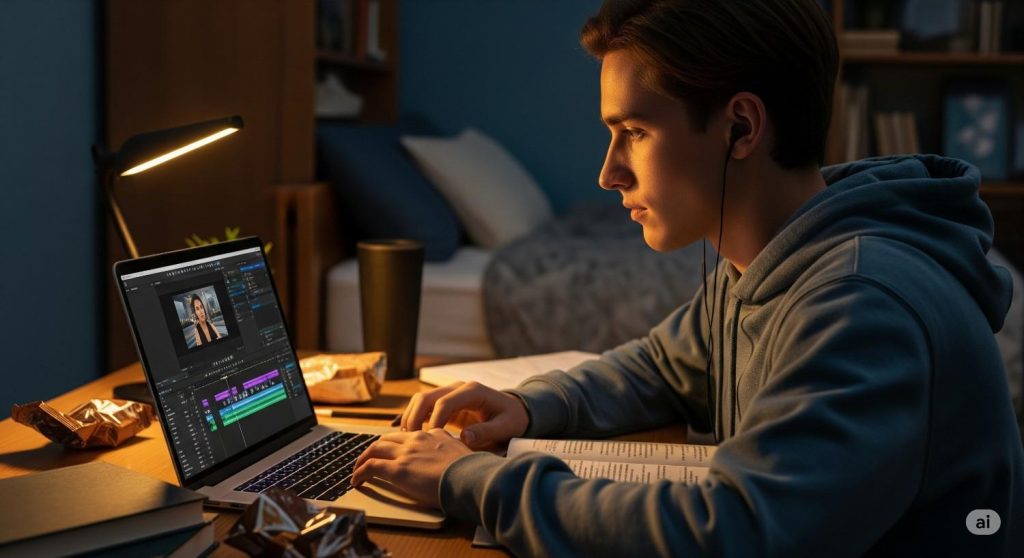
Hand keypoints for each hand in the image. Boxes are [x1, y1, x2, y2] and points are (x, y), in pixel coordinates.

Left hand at [352, 429, 471, 507]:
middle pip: (388, 439)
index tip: (394, 452)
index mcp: (435, 434)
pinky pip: (370, 467)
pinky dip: (359, 473)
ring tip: (357, 469)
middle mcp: (418, 439)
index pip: (410, 435)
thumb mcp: (465, 454)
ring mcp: (406, 453)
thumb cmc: (473, 472)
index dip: (398, 444)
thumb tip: (454, 460)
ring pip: (375, 449)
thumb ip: (454, 453)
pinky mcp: (397, 469)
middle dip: (376, 448)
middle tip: (369, 458)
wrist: (472, 478)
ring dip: (363, 459)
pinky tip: (356, 481)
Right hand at [401, 381, 529, 448]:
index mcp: (473, 391)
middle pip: (427, 397)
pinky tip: (408, 434)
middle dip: (415, 417)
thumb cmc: (512, 420)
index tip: (429, 439)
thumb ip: (487, 432)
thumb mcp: (506, 427)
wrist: (514, 412)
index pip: (445, 402)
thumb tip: (465, 438)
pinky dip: (414, 418)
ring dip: (411, 417)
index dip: (434, 420)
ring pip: (421, 400)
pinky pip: (424, 407)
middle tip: (410, 440)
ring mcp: (450, 393)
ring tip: (407, 439)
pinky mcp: (445, 403)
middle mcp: (458, 388)